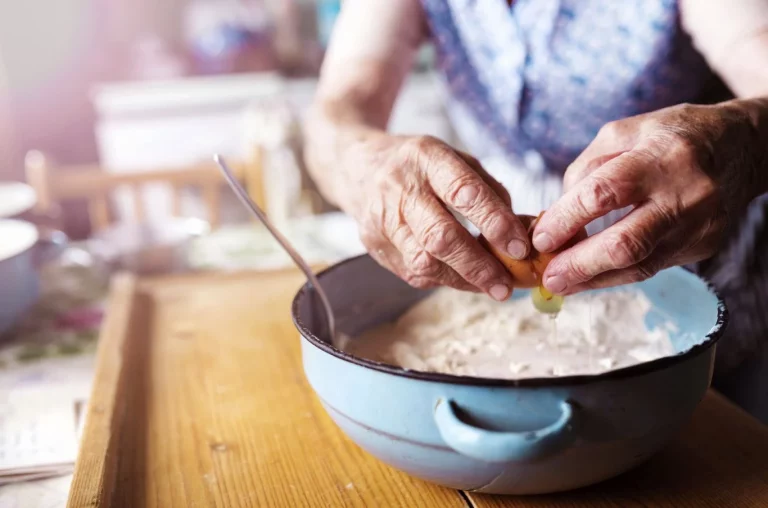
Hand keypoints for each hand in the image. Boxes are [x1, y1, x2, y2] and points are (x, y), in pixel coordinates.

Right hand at [333, 133, 530, 299]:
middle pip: (440, 236)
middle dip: (478, 265)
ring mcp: (382, 220)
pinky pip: (414, 272)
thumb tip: (522, 231)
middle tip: (506, 284)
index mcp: (426, 158)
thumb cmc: (420, 166)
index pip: (463, 192)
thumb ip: (489, 191)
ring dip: (463, 280)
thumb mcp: (455, 159)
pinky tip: (466, 280)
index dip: (494, 222)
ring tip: (493, 287)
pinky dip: (445, 280)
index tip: (520, 246)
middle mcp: (399, 189)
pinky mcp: (374, 246)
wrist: (358, 167)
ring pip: (424, 262)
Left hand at [533, 101, 765, 294]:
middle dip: (580, 264)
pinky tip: (590, 276)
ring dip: (594, 280)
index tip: (540, 237)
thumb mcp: (624, 133)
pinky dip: (616, 274)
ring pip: (640, 266)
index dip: (566, 219)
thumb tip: (556, 217)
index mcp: (661, 156)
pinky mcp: (702, 246)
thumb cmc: (670, 136)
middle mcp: (684, 194)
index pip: (604, 193)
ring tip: (561, 284)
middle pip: (627, 243)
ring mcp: (698, 226)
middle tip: (549, 276)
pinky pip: (652, 267)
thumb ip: (585, 170)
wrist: (740, 148)